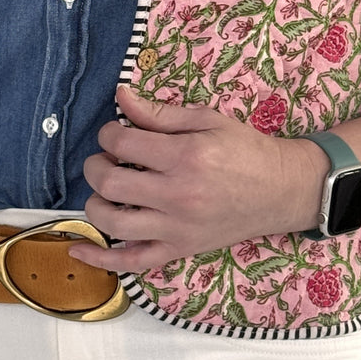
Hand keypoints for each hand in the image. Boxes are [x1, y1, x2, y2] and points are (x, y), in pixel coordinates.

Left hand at [70, 84, 322, 272]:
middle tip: (105, 160)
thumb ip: (159, 113)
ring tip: (104, 191)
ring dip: (95, 204)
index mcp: (185, 156)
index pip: (122, 144)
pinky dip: (102, 259)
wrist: (282, 190)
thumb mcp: (206, 120)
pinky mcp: (180, 249)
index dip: (108, 134)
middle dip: (96, 166)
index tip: (114, 134)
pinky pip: (133, 262)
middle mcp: (178, 195)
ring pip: (114, 224)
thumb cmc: (245, 150)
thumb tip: (120, 97)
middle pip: (110, 184)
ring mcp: (177, 228)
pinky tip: (78, 249)